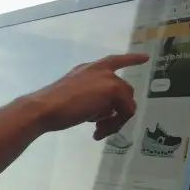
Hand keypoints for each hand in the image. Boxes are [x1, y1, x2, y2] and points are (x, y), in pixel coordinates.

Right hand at [24, 53, 146, 139]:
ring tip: (98, 131)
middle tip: (100, 128)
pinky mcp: (113, 90)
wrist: (44, 108)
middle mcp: (99, 70)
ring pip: (126, 102)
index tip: (146, 58)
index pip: (114, 61)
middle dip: (116, 112)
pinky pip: (126, 111)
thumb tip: (103, 111)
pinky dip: (115, 124)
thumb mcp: (74, 97)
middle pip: (123, 91)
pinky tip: (97, 132)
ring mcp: (107, 78)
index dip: (131, 59)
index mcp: (87, 70)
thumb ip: (90, 98)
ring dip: (115, 120)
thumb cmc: (51, 107)